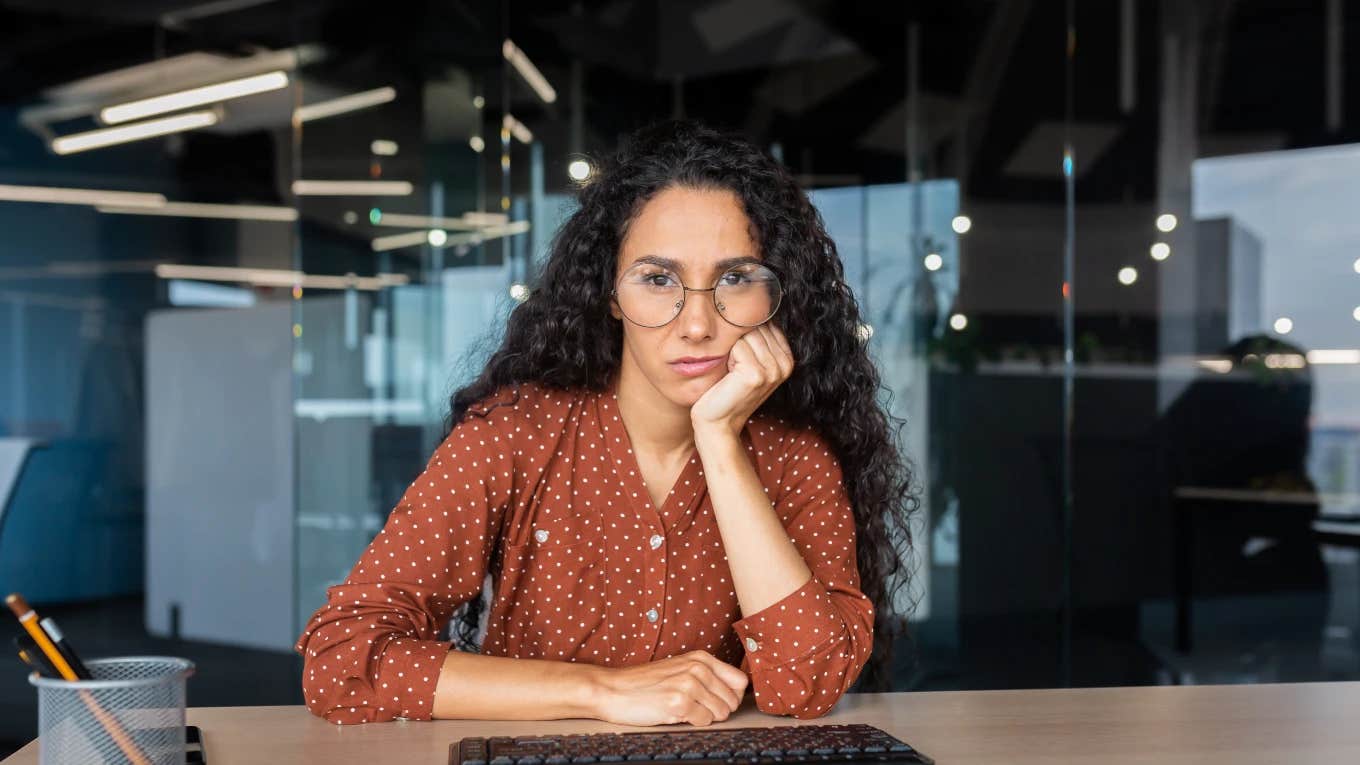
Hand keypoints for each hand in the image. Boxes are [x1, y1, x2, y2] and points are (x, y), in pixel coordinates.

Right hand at [586, 650, 749, 725]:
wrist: (612, 690)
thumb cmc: (645, 684)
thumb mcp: (680, 670)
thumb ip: (707, 677)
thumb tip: (736, 695)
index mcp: (701, 658)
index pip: (740, 681)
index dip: (732, 696)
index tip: (717, 701)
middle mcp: (698, 667)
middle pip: (733, 700)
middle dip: (718, 710)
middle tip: (695, 707)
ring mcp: (689, 683)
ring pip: (721, 713)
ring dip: (705, 717)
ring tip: (684, 709)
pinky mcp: (679, 702)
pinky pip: (705, 721)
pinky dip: (693, 723)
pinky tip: (675, 714)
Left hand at [690, 323, 794, 438]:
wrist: (717, 422)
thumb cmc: (727, 390)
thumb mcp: (749, 361)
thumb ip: (758, 338)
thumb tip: (754, 302)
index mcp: (788, 359)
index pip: (767, 322)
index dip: (747, 333)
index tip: (741, 358)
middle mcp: (785, 364)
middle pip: (757, 326)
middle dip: (739, 339)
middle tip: (734, 367)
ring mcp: (773, 370)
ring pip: (746, 334)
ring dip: (732, 348)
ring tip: (732, 371)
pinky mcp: (756, 375)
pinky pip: (736, 345)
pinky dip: (726, 356)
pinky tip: (728, 376)